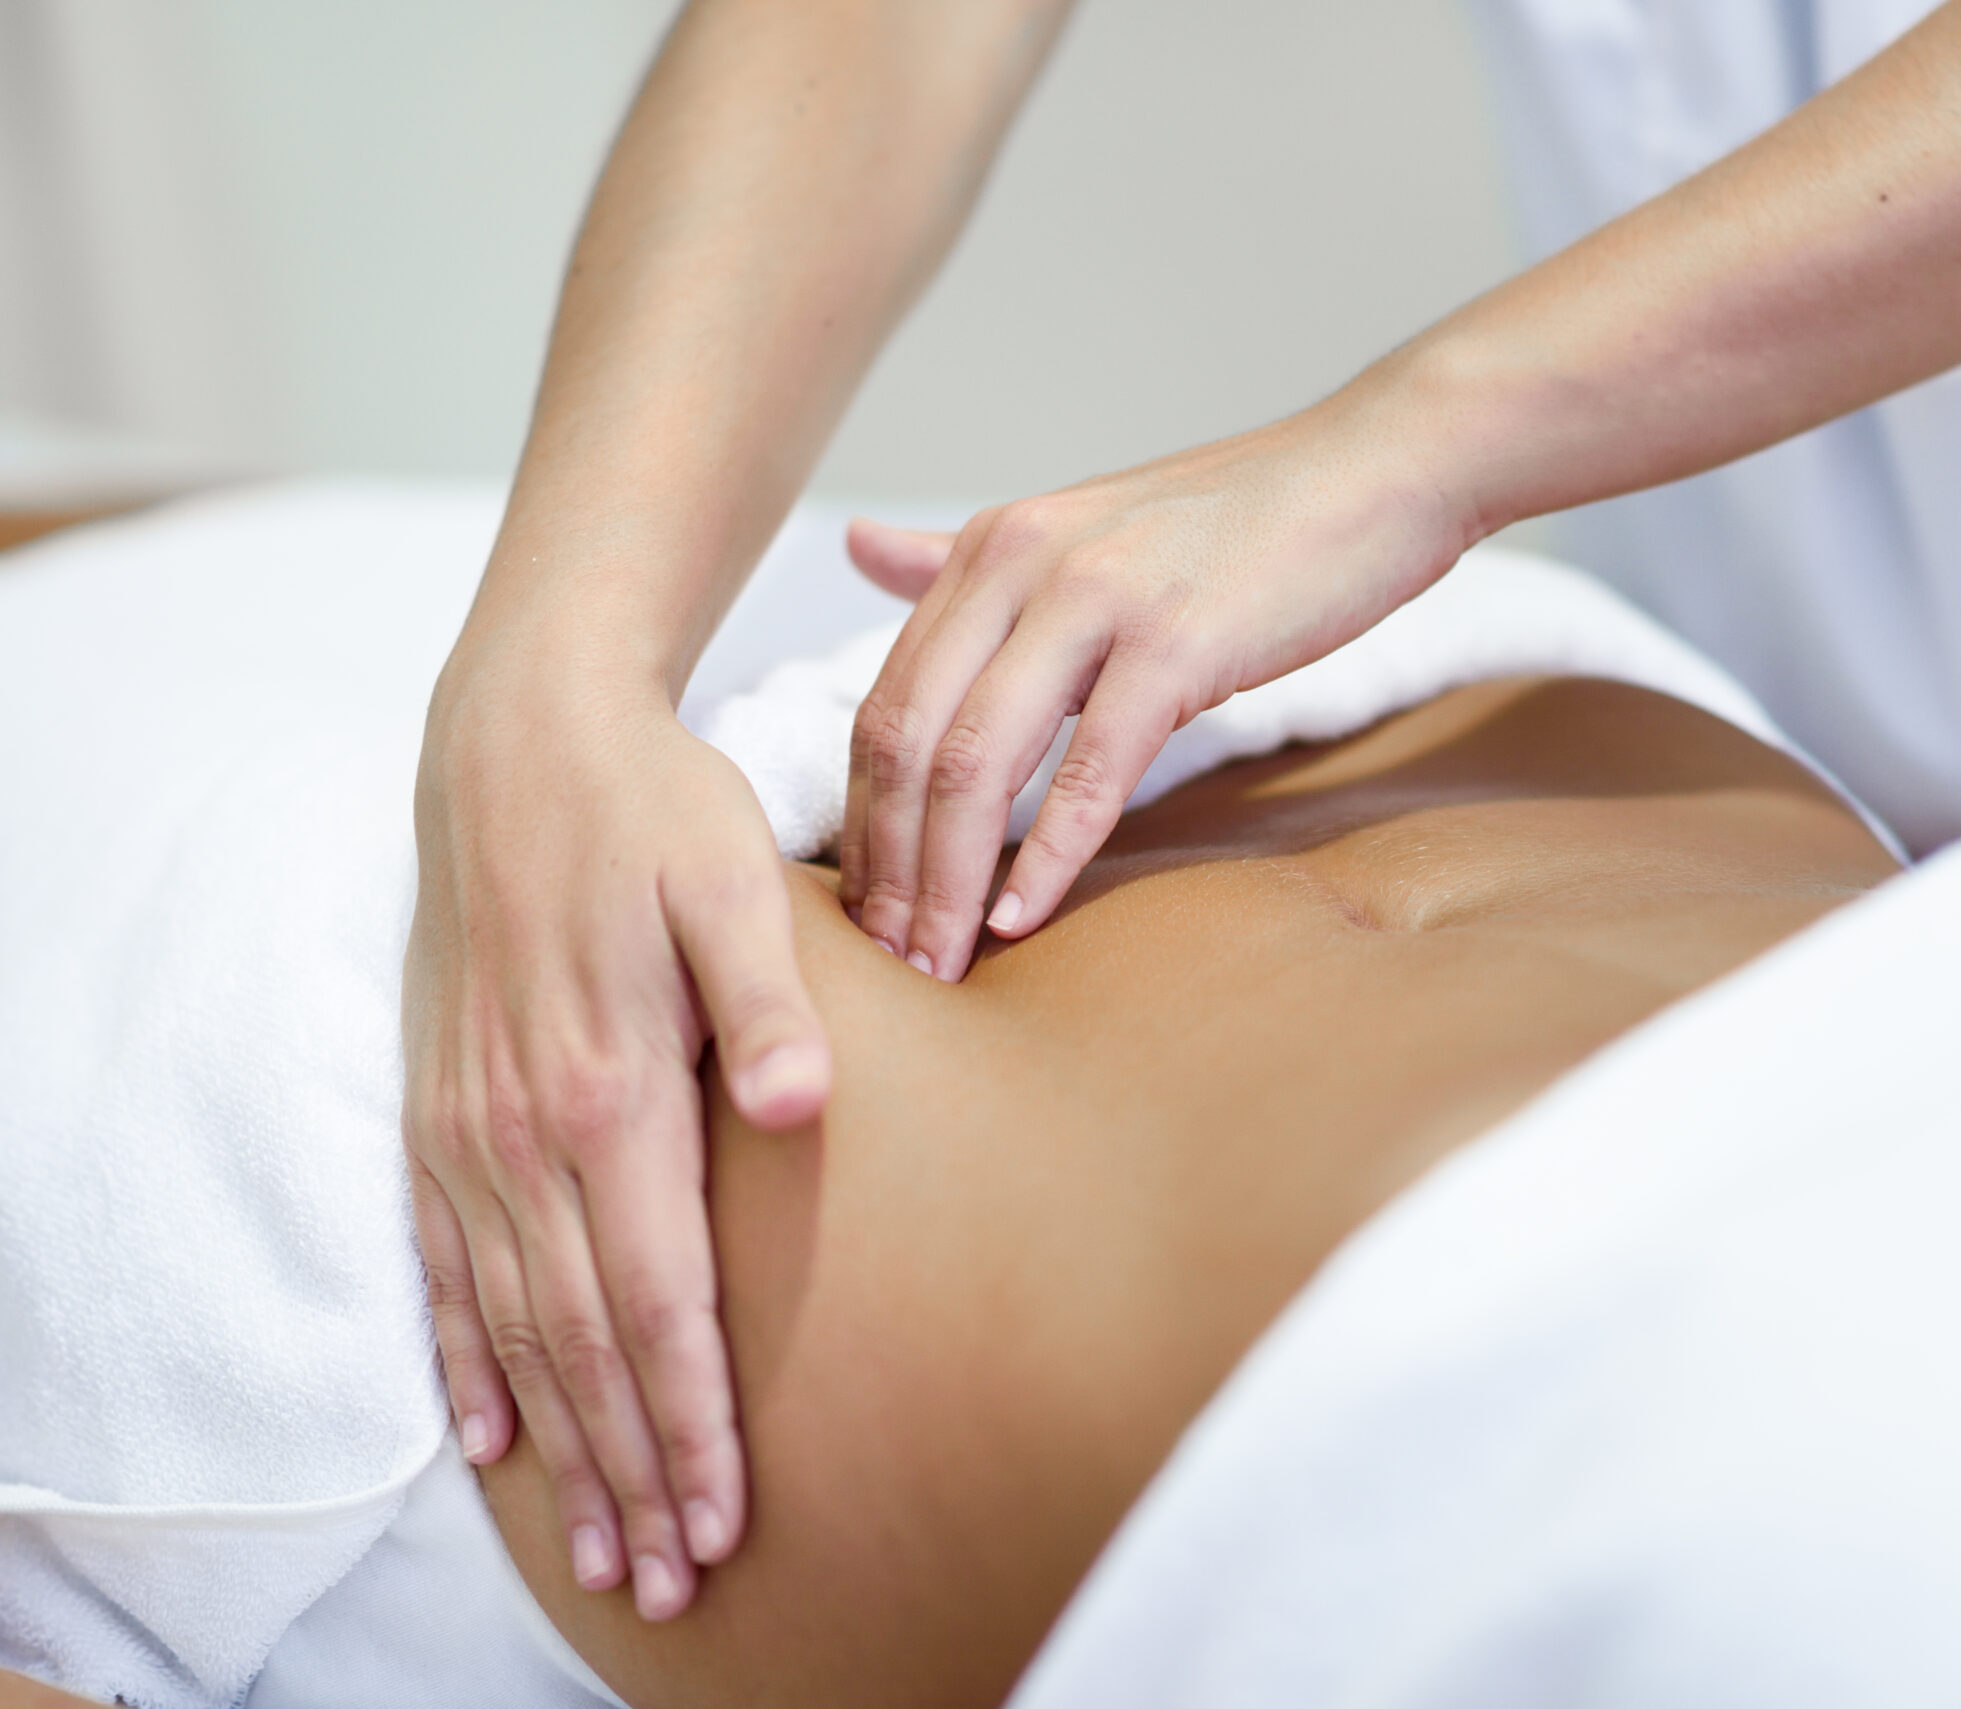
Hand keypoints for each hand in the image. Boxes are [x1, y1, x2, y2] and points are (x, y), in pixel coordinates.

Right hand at [404, 653, 829, 1620]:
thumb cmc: (654, 812)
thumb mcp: (733, 879)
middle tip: (671, 1582)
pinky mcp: (440, 1114)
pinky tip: (494, 1438)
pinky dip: (469, 1363)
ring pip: (516, 1330)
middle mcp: (526, 1136)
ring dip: (562, 1449)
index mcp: (609, 1093)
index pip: (658, 1301)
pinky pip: (446, 1269)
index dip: (690, 1421)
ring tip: (600, 1550)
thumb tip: (797, 1109)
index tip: (722, 1523)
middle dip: (632, 1472)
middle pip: (585, 1345)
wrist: (520, 744)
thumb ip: (764, 1002)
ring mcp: (470, 1132)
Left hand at [838, 398, 1470, 977]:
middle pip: (908, 740)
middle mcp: (1022, 563)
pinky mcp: (1177, 641)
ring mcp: (1098, 599)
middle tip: (893, 963)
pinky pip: (1091, 769)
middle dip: (890, 868)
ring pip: (976, 761)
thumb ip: (968, 560)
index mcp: (993, 549)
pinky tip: (1021, 918)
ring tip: (940, 962)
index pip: (885, 704)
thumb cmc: (1242, 525)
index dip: (863, 819)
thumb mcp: (1085, 533)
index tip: (868, 911)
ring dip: (947, 881)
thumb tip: (857, 549)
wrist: (1376, 472)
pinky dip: (1047, 856)